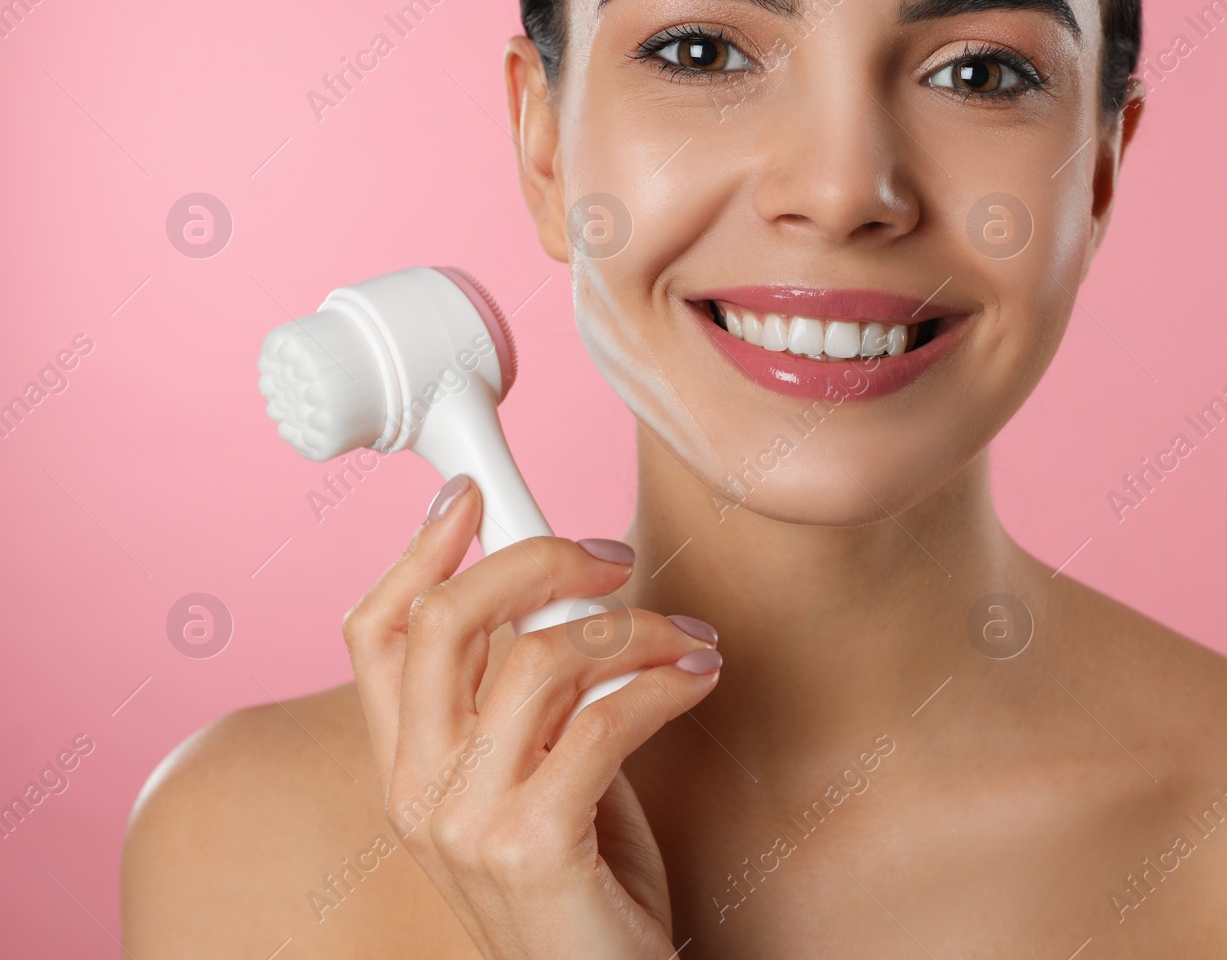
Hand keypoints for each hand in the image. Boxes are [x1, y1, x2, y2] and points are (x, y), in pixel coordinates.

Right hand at [342, 475, 721, 958]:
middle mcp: (417, 791)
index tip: (472, 494)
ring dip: (633, 628)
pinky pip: (604, 719)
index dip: (418, 551)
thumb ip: (526, 698)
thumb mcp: (536, 776)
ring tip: (686, 638)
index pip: (376, 634)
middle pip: (446, 622)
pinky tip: (698, 679)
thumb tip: (561, 594)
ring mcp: (465, 822)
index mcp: (406, 768)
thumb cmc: (582, 884)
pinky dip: (666, 682)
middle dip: (536, 558)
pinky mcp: (531, 845)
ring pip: (535, 660)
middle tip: (610, 554)